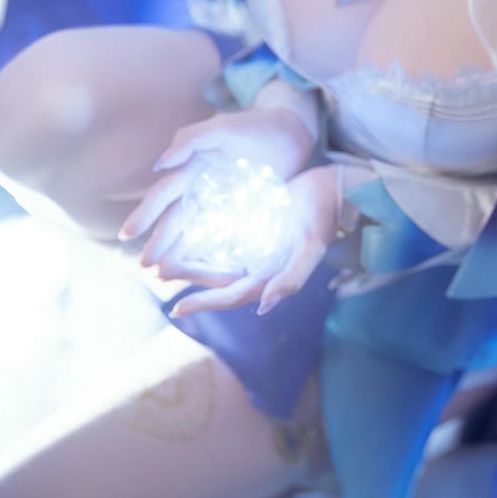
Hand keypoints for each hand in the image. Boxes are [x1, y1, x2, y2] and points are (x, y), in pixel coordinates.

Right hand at [118, 107, 314, 268]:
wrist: (292, 133)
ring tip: (164, 274)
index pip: (164, 195)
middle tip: (144, 265)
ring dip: (178, 253)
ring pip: (193, 232)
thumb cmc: (254, 127)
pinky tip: (201, 272)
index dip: (145, 214)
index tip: (128, 234)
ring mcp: (219, 204)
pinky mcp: (241, 215)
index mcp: (191, 168)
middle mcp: (200, 188)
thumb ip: (190, 141)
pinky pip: (220, 237)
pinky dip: (209, 254)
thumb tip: (160, 165)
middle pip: (175, 218)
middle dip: (158, 241)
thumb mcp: (222, 128)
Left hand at [164, 165, 339, 316]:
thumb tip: (263, 306)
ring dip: (192, 261)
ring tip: (164, 260)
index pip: (232, 296)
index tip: (177, 308)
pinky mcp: (255, 225)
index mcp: (272, 276)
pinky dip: (206, 239)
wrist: (338, 188)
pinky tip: (188, 234)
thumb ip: (291, 278)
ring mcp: (258, 246)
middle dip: (189, 278)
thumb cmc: (325, 217)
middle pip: (219, 279)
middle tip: (158, 273)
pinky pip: (225, 237)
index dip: (206, 303)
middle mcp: (262, 265)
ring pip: (218, 259)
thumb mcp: (311, 247)